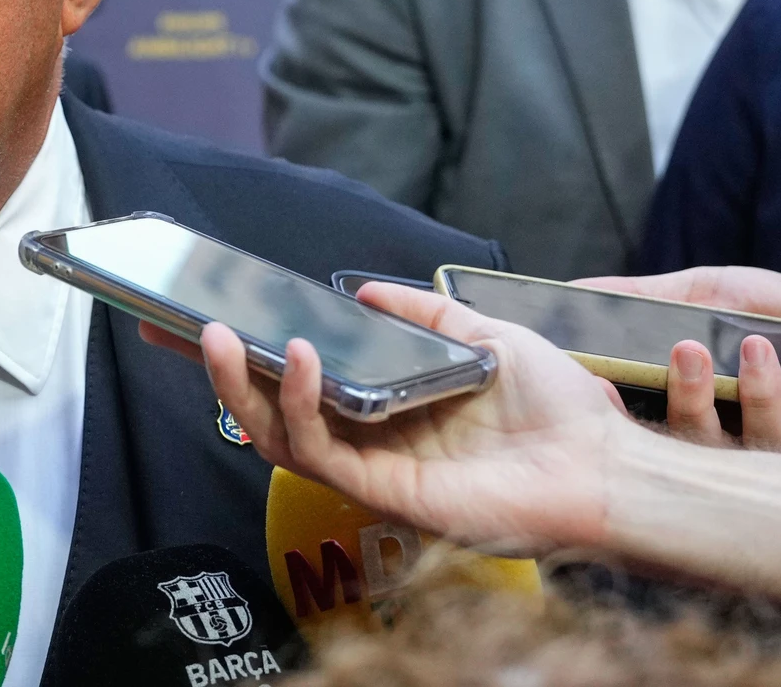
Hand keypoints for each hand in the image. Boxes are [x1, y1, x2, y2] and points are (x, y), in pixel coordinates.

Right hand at [144, 283, 631, 557]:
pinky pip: (321, 450)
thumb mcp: (482, 337)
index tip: (198, 314)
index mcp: (382, 407)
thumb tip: (362, 289)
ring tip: (219, 335)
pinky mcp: (382, 492)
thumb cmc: (556, 409)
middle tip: (174, 327)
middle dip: (215, 371)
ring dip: (240, 386)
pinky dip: (300, 404)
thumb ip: (422, 316)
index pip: (296, 378)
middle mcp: (366, 439)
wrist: (605, 460)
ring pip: (276, 436)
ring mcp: (369, 468)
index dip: (246, 352)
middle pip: (266, 409)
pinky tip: (301, 357)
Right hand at [578, 268, 780, 455]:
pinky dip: (760, 392)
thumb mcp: (708, 291)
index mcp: (684, 402)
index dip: (611, 411)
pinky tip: (757, 354)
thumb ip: (645, 295)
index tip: (597, 382)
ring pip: (716, 447)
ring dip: (703, 396)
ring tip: (703, 347)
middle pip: (674, 439)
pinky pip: (772, 440)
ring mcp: (758, 448)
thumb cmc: (779, 311)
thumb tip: (574, 289)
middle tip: (676, 352)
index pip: (634, 423)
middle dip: (671, 398)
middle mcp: (717, 435)